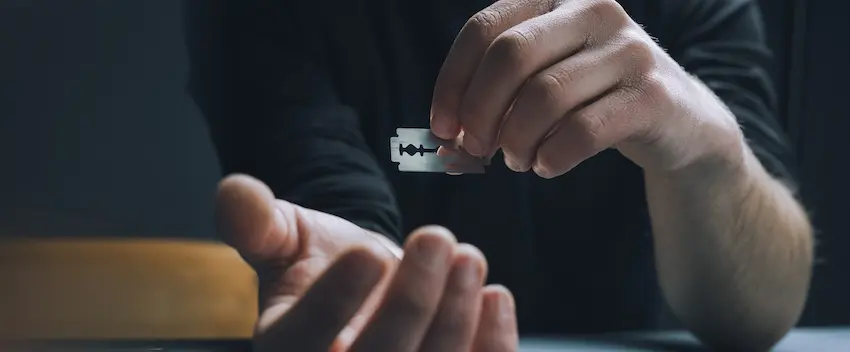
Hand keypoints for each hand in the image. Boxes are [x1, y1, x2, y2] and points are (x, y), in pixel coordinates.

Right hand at [216, 174, 518, 351]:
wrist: (369, 283)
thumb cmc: (320, 260)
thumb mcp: (284, 237)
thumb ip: (257, 222)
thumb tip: (235, 193)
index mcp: (285, 351)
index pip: (306, 339)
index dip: (336, 301)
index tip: (368, 252)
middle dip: (411, 302)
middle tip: (436, 236)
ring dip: (455, 318)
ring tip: (467, 256)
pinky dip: (491, 344)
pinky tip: (495, 296)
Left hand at [430, 0, 742, 177]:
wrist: (677, 123)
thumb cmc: (591, 100)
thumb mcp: (542, 79)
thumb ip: (494, 93)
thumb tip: (444, 133)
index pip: (484, 30)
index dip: (452, 82)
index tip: (441, 128)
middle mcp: (594, 11)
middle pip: (511, 56)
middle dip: (480, 111)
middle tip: (474, 149)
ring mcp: (630, 49)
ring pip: (544, 96)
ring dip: (516, 141)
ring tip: (516, 160)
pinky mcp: (653, 94)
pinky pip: (582, 130)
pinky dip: (551, 157)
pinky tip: (545, 166)